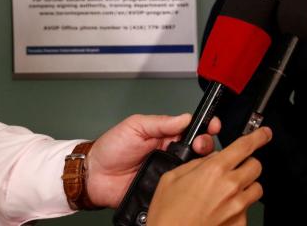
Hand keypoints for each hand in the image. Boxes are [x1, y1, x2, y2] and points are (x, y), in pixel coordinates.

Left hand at [86, 113, 220, 207]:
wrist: (93, 177)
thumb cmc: (111, 148)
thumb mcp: (136, 126)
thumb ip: (161, 122)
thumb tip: (186, 117)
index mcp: (167, 135)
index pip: (194, 129)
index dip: (207, 126)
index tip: (213, 125)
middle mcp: (172, 153)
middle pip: (200, 149)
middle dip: (206, 145)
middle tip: (199, 145)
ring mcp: (168, 172)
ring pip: (194, 169)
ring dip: (199, 165)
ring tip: (195, 162)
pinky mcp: (164, 190)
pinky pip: (181, 188)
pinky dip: (187, 185)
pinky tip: (187, 180)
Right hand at [147, 126, 270, 225]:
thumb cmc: (167, 215)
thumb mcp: (172, 178)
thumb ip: (197, 163)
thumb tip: (212, 158)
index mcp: (214, 170)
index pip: (246, 145)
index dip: (259, 136)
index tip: (264, 134)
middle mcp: (230, 186)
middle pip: (256, 165)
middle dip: (247, 164)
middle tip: (235, 170)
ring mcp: (237, 206)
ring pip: (256, 188)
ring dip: (246, 186)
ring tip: (228, 193)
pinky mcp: (239, 223)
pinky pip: (248, 209)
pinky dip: (239, 207)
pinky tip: (223, 210)